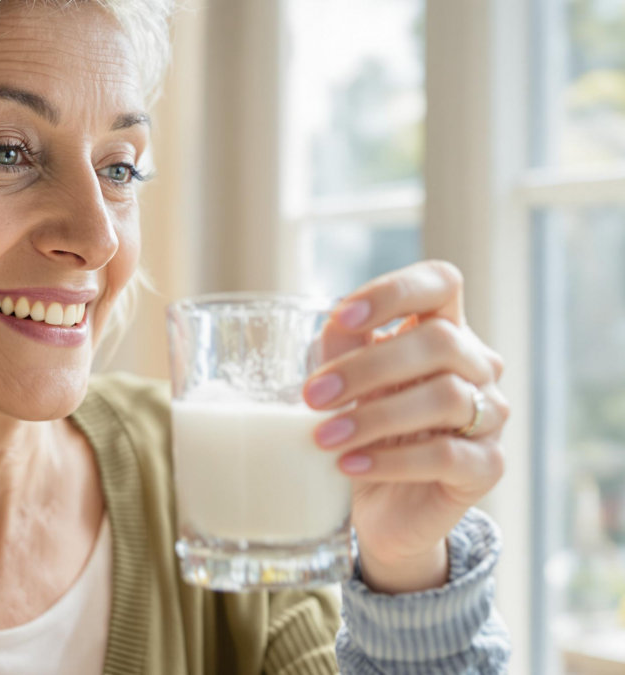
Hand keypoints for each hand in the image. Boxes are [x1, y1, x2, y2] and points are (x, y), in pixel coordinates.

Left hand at [301, 260, 509, 593]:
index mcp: (444, 330)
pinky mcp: (488, 466)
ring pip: (447, 397)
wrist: (383, 508)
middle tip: (313, 396)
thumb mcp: (347, 383)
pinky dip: (391, 460)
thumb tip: (334, 321)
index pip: (441, 283)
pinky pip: (447, 455)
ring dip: (375, 417)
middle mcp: (477, 366)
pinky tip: (350, 465)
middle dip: (367, 368)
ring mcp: (490, 415)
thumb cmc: (366, 430)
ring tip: (325, 438)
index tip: (341, 317)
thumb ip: (342, 347)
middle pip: (440, 341)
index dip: (395, 291)